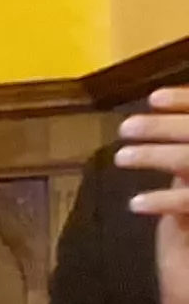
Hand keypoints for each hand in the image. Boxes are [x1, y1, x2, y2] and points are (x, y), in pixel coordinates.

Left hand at [121, 88, 188, 303]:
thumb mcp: (188, 198)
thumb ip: (186, 165)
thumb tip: (168, 128)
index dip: (187, 104)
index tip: (154, 98)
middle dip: (166, 127)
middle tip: (125, 127)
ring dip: (157, 156)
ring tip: (122, 157)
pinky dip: (165, 201)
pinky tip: (136, 204)